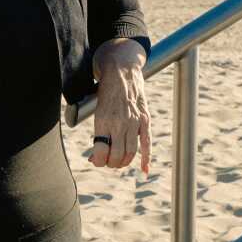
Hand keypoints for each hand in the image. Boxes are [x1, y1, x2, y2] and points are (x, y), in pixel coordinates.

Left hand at [88, 44, 151, 173]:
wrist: (121, 71)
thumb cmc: (106, 92)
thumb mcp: (96, 111)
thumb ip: (98, 132)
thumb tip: (94, 157)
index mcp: (103, 120)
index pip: (100, 151)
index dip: (98, 161)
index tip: (96, 160)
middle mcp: (119, 123)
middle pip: (116, 155)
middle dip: (110, 163)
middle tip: (107, 161)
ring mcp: (134, 122)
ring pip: (130, 152)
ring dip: (123, 162)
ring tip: (118, 161)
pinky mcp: (145, 119)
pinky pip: (147, 143)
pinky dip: (146, 159)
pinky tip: (144, 170)